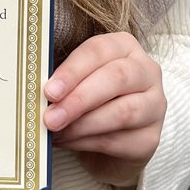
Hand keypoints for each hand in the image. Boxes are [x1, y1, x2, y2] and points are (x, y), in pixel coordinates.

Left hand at [43, 31, 165, 186]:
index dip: (73, 70)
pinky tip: (67, 142)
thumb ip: (62, 78)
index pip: (99, 51)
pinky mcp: (152, 138)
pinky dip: (87, 142)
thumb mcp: (78, 79)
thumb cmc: (90, 97)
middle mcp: (146, 71)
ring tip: (56, 132)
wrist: (113, 138)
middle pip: (115, 79)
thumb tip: (34, 87)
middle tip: (50, 117)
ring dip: (82, 124)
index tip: (49, 91)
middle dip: (78, 99)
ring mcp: (155, 105)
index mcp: (125, 46)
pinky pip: (119, 140)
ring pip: (121, 112)